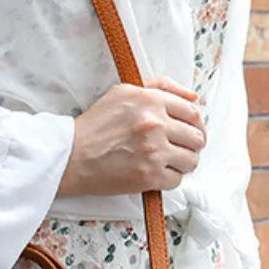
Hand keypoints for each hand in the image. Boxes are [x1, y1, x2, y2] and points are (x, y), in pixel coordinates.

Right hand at [57, 77, 205, 196]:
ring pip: (191, 160)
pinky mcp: (149, 176)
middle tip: (180, 148)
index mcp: (151, 100)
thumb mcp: (124, 93)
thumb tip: (194, 96)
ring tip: (169, 161)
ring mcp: (154, 152)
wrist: (72, 156)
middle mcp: (155, 124)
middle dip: (191, 145)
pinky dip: (169, 178)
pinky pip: (177, 180)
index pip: (193, 112)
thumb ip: (161, 88)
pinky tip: (157, 173)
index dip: (196, 124)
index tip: (191, 131)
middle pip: (197, 138)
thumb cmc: (95, 125)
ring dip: (183, 163)